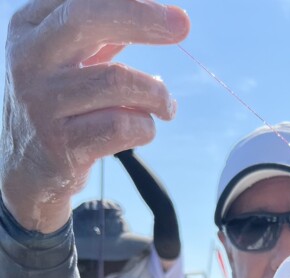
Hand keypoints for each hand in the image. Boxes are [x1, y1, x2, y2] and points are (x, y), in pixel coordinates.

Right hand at [0, 1, 189, 232]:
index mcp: (28, 27)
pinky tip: (145, 128)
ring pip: (116, 81)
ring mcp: (41, 102)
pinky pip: (121, 126)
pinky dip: (146, 126)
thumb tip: (159, 12)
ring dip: (156, 93)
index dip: (129, 0)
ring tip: (166, 105)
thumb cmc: (59, 104)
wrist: (27, 170)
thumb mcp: (68, 59)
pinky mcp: (60, 145)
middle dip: (142, 19)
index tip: (171, 12)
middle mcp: (28, 59)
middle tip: (182, 25)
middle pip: (85, 19)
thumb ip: (101, 31)